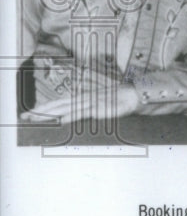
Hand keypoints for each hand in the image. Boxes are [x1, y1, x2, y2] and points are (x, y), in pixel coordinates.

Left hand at [20, 68, 139, 123]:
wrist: (133, 95)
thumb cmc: (117, 99)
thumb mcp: (98, 103)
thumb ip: (84, 105)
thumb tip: (70, 107)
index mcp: (81, 97)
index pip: (58, 103)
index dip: (44, 108)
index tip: (30, 113)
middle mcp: (82, 98)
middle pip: (57, 105)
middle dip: (40, 111)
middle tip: (24, 116)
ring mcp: (89, 102)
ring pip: (65, 108)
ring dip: (50, 114)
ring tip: (35, 118)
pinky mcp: (97, 108)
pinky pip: (81, 113)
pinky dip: (70, 116)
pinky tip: (60, 120)